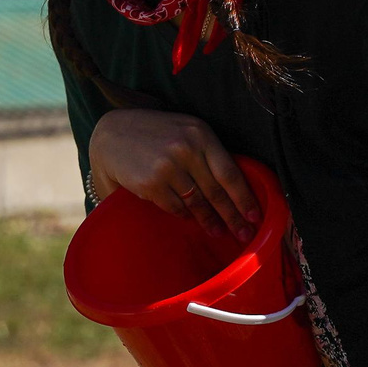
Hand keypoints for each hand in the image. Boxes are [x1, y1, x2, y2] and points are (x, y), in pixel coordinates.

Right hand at [89, 109, 259, 238]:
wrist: (112, 133)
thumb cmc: (155, 134)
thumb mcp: (185, 132)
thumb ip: (206, 154)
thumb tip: (233, 191)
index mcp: (201, 134)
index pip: (230, 172)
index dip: (244, 198)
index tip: (255, 216)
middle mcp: (187, 148)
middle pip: (217, 191)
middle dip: (233, 216)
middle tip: (244, 234)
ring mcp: (168, 166)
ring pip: (197, 202)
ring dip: (209, 221)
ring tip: (218, 232)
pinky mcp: (151, 183)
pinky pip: (175, 207)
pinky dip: (183, 215)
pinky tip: (189, 219)